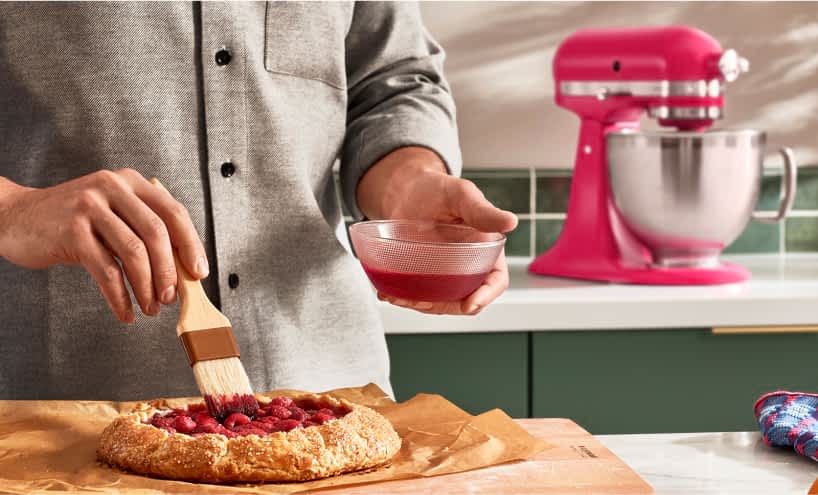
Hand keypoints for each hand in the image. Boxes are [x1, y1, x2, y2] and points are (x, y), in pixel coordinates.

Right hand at [0, 170, 208, 322]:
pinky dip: (120, 297)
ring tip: (150, 307)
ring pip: (133, 253)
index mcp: (131, 182)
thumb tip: (181, 270)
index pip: (173, 212)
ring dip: (146, 287)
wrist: (16, 217)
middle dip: (169, 272)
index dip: (191, 245)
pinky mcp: (71, 231)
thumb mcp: (113, 214)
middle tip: (171, 297)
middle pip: (157, 234)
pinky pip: (106, 270)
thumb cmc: (72, 222)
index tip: (199, 273)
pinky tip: (125, 311)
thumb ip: (143, 232)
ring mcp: (90, 207)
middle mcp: (112, 187)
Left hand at [356, 147, 517, 314]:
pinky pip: (418, 295)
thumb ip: (483, 211)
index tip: (469, 304)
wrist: (405, 190)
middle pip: (466, 298)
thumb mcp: (461, 196)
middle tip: (421, 302)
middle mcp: (468, 266)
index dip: (486, 295)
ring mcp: (445, 274)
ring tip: (397, 297)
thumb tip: (511, 222)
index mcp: (486, 249)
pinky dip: (405, 299)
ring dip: (420, 305)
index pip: (495, 280)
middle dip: (446, 306)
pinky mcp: (423, 277)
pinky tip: (388, 293)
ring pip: (440, 302)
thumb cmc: (438, 188)